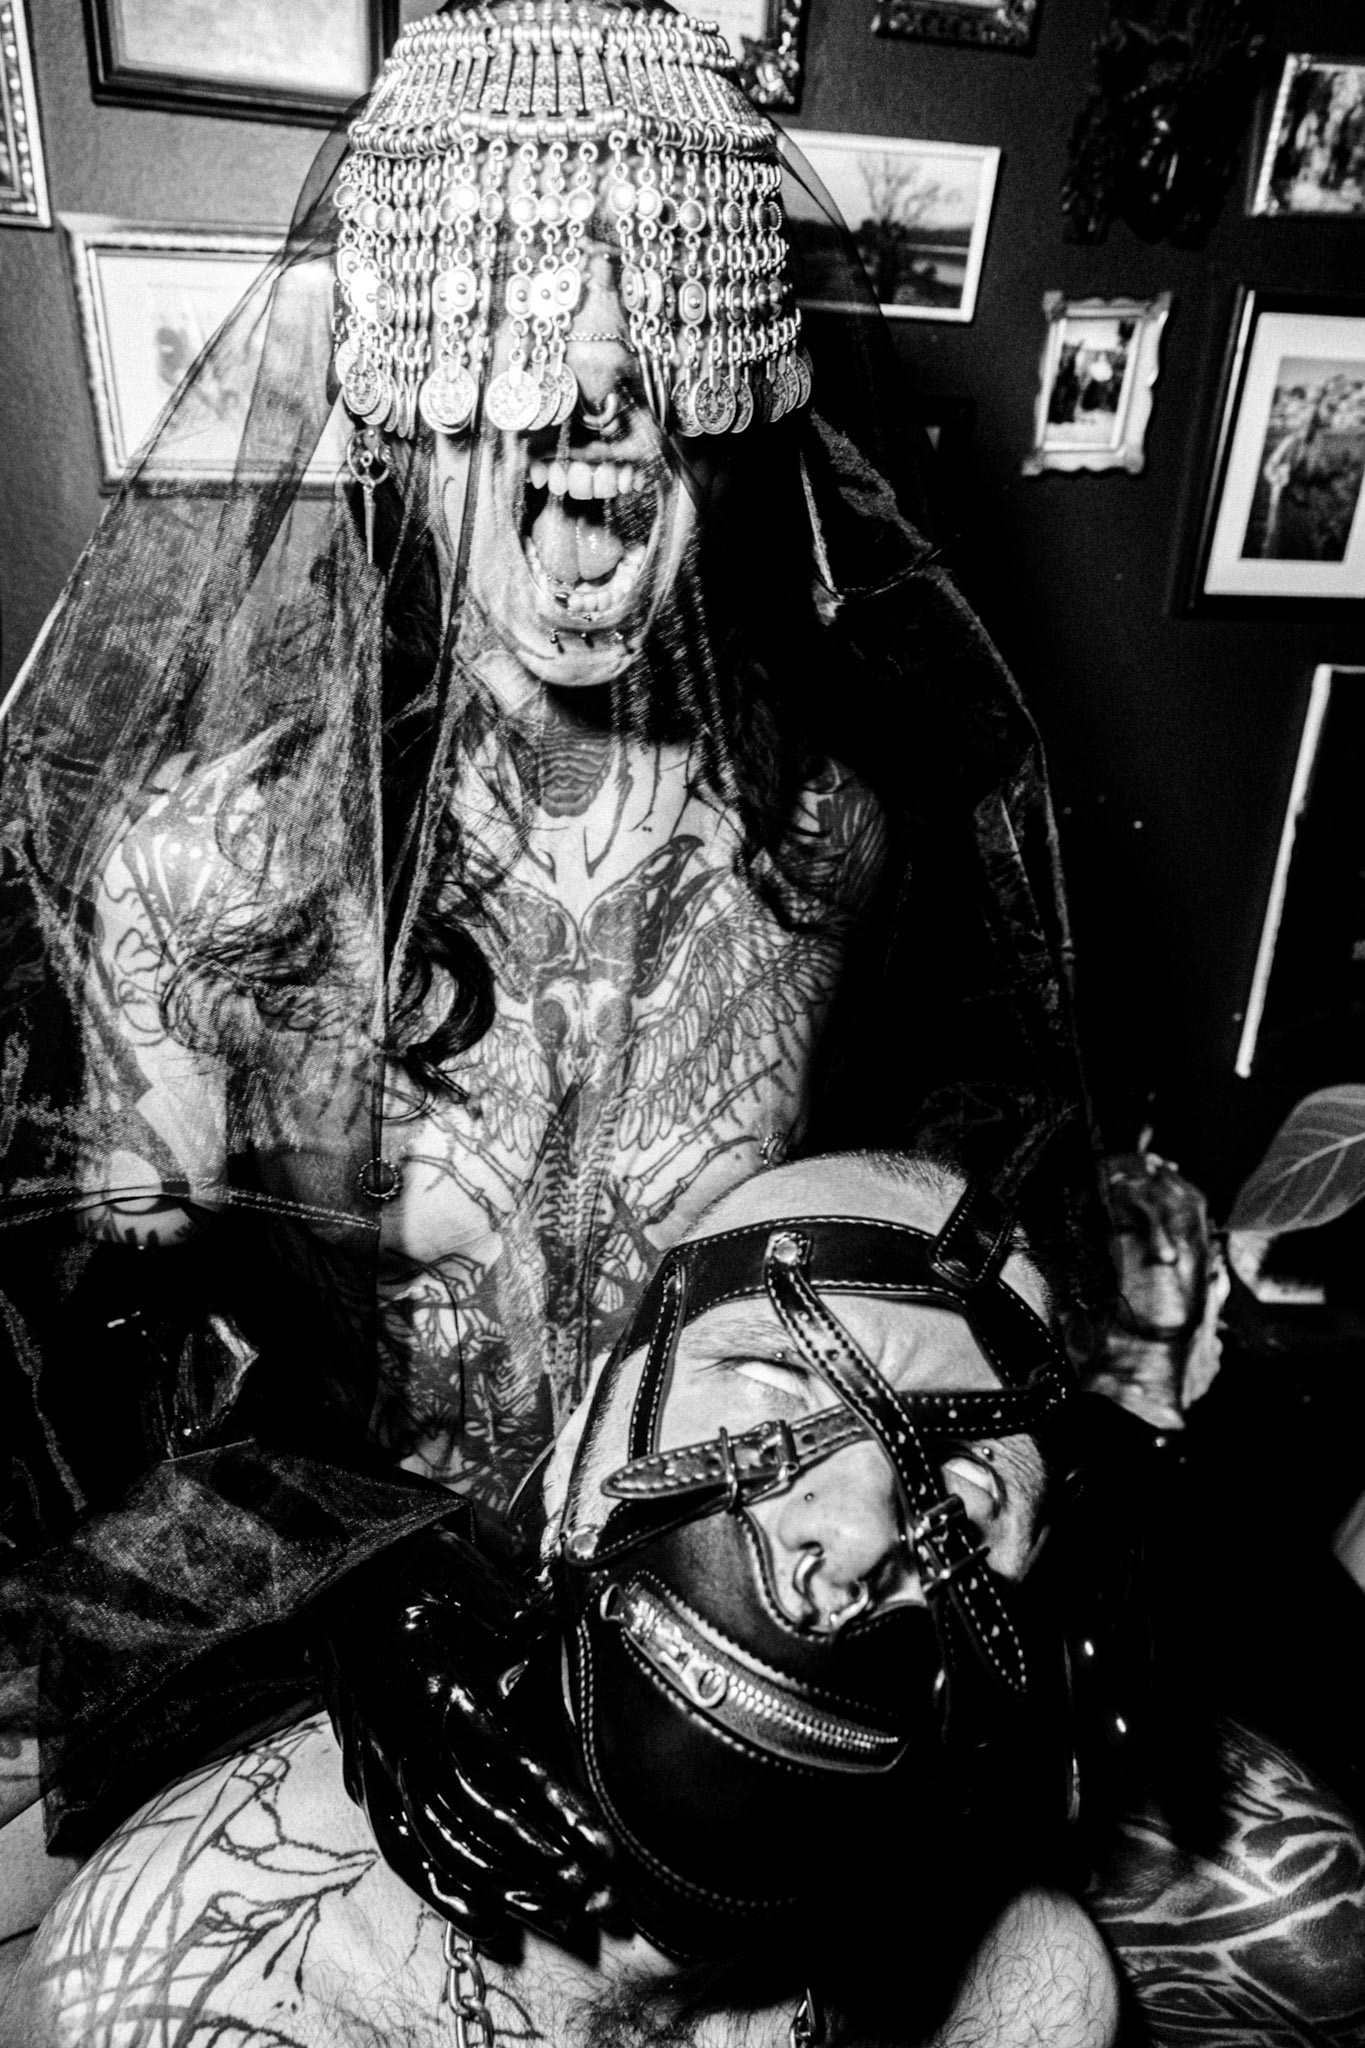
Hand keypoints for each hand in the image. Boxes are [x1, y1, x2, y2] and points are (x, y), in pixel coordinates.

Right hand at [311, 1508, 614, 1945]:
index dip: (554, 1807)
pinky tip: (483, 1920)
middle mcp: (406, 1739)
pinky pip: (402, 1849)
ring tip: (559, 1919)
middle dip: (540, 1867)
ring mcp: (381, 1765)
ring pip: (443, 1849)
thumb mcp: (455, 1562)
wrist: (324, 1574)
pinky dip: (440, 1890)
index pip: (505, 1761)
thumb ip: (504, 1600)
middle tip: (597, 1901)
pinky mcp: (366, 1777)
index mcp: (435, 1686)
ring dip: (503, 1889)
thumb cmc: (402, 1563)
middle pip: (479, 1823)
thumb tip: (547, 1624)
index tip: (600, 1845)